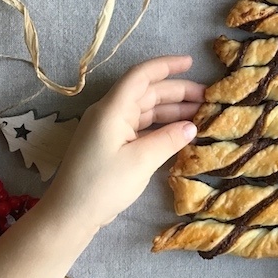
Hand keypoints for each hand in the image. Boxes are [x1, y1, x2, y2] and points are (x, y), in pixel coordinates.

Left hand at [39, 56, 203, 233]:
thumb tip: (192, 126)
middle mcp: (110, 113)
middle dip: (177, 92)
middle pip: (147, 93)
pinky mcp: (111, 144)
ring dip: (171, 110)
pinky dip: (160, 126)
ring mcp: (109, 128)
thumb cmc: (102, 185)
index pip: (141, 76)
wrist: (70, 214)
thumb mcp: (141, 161)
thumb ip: (169, 140)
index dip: (166, 66)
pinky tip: (179, 132)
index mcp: (113, 109)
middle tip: (207, 98)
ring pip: (145, 110)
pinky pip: (140, 126)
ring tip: (199, 114)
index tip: (191, 62)